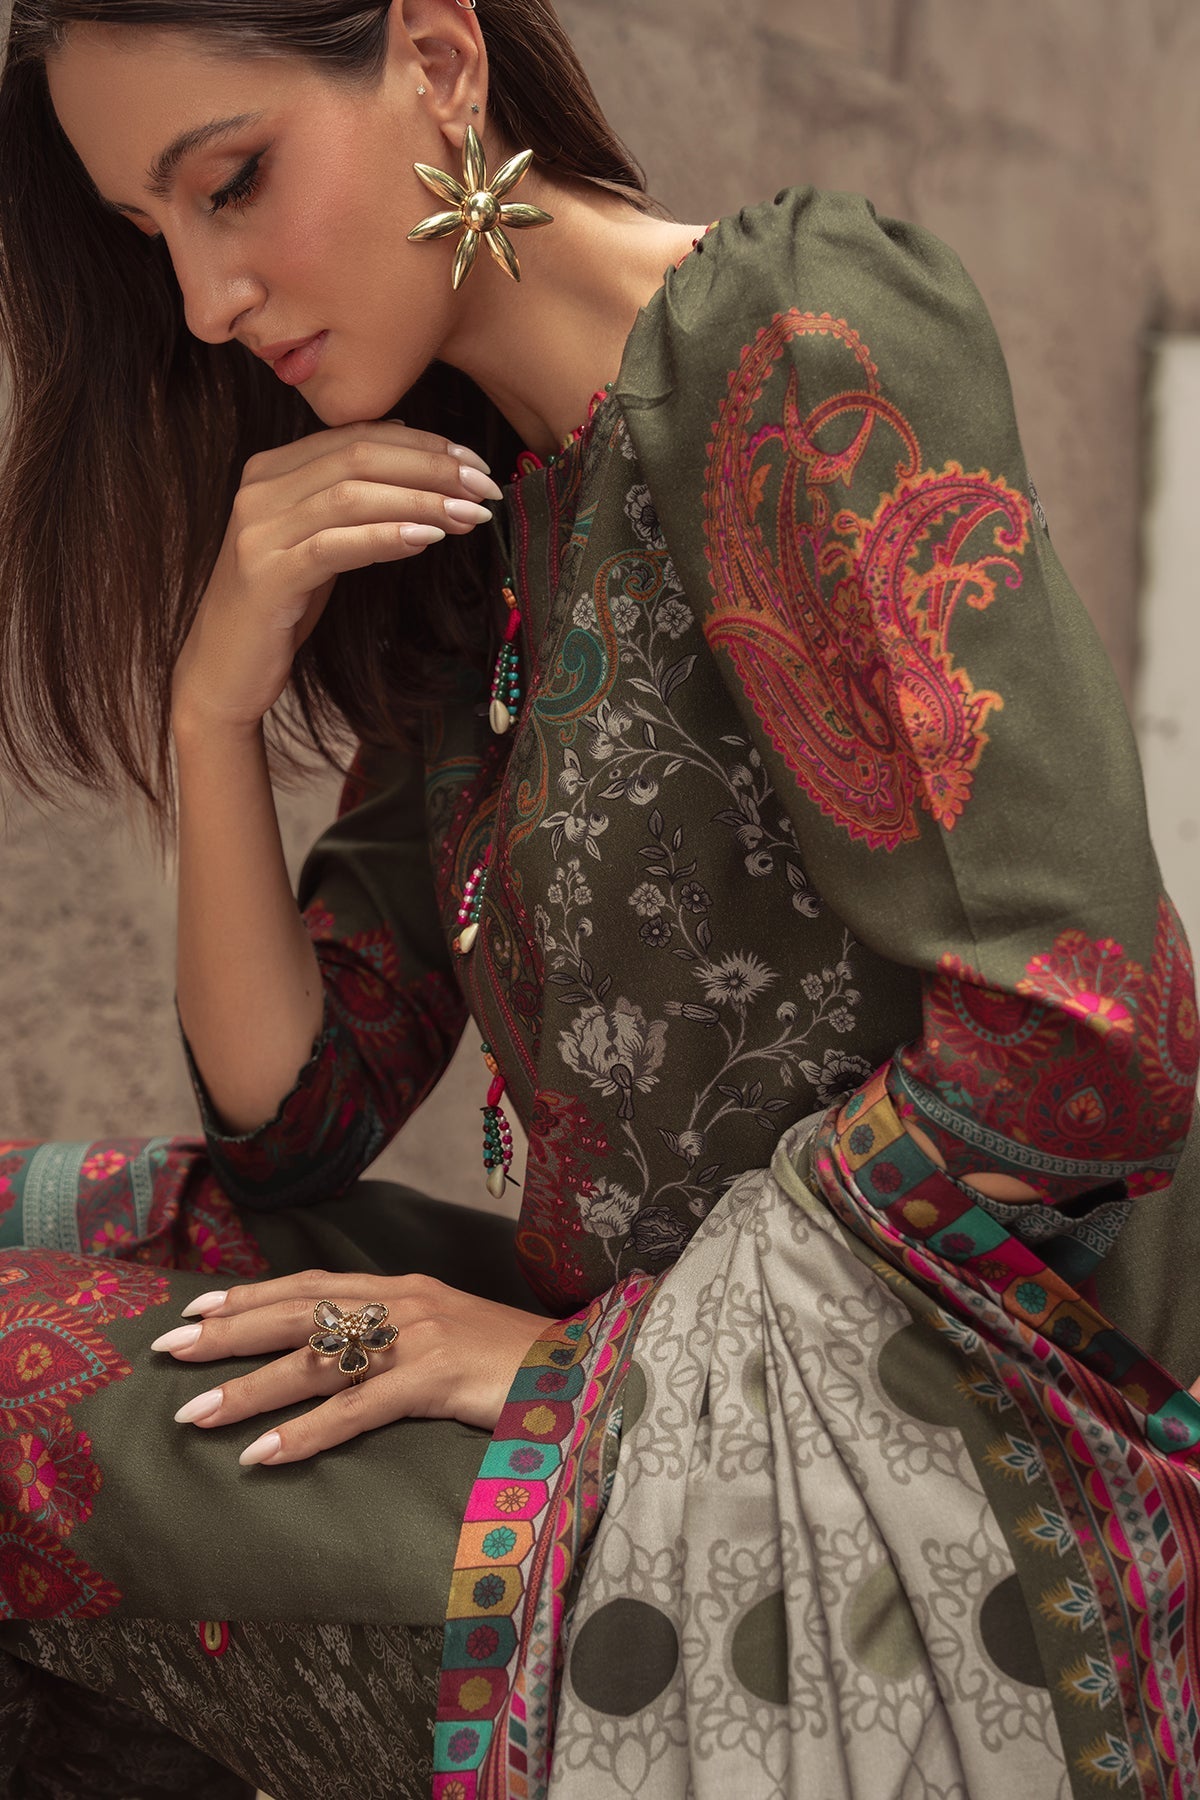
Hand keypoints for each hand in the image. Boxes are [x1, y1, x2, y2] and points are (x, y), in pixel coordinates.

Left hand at [151, 1270, 549, 1464]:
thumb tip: (339, 1355)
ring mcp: (419, 1337)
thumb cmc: (512, 1362)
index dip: (251, 1295)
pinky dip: (307, 1433)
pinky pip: (357, 1409)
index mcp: (403, 1288)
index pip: (312, 1283)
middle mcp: (403, 1302)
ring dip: (249, 1390)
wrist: (583, 1370)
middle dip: (228, 1332)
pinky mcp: (437, 1378)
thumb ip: (395, 1336)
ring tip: (194, 1415)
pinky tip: (266, 1455)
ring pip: (316, 1361)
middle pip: (299, 1313)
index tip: (197, 1309)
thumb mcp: (446, 1335)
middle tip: (169, 1349)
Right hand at [170, 420, 502, 736]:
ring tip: (470, 516)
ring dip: (420, 501)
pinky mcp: (266, 575)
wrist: (222, 670)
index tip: (475, 462)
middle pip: (359, 456)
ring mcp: (258, 531)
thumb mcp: (318, 540)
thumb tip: (409, 443)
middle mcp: (259, 489)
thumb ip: (349, 496)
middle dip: (431, 467)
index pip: (357, 436)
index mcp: (271, 469)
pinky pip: (335, 545)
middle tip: (485, 487)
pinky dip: (385, 537)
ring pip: (350, 495)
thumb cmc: (281, 605)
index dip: (423, 444)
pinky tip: (427, 540)